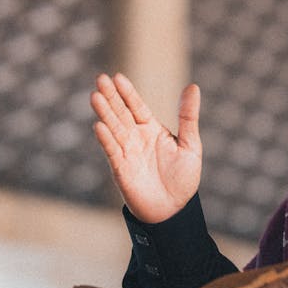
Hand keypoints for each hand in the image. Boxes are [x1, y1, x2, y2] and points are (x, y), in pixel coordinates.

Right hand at [90, 73, 201, 222]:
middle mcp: (136, 138)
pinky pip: (112, 151)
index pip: (136, 106)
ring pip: (114, 129)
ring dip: (105, 113)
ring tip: (95, 96)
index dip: (127, 92)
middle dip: (111, 97)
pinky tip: (99, 126)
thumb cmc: (183, 178)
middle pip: (121, 113)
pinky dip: (106, 139)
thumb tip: (193, 86)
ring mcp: (127, 153)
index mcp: (151, 129)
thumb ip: (188, 117)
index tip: (117, 76)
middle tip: (100, 79)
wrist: (174, 210)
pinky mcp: (121, 169)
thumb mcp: (190, 144)